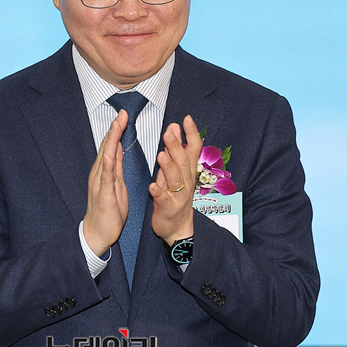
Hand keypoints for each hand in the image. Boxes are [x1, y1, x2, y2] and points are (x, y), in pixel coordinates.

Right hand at [83, 110, 128, 255]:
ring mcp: (100, 183)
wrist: (97, 233)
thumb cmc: (108, 211)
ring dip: (111, 141)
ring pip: (106, 158)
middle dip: (115, 130)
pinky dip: (107, 165)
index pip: (111, 146)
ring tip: (116, 126)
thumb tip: (118, 150)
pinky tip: (109, 154)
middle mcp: (99, 174)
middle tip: (121, 113)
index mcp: (104, 172)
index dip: (117, 130)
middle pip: (107, 147)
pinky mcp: (103, 195)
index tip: (123, 115)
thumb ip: (116, 168)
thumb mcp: (115, 185)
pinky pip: (105, 178)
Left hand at [150, 115, 202, 244]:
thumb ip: (174, 150)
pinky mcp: (168, 208)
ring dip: (168, 166)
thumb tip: (174, 127)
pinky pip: (163, 199)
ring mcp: (178, 195)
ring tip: (161, 155)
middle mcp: (186, 181)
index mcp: (188, 170)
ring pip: (175, 179)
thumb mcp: (176, 171)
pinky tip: (152, 186)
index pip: (194, 149)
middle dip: (176, 146)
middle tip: (168, 133)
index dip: (192, 134)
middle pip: (183, 162)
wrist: (177, 227)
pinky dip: (158, 191)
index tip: (186, 119)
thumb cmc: (173, 195)